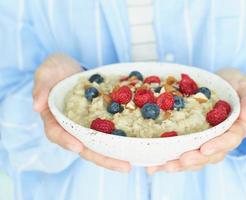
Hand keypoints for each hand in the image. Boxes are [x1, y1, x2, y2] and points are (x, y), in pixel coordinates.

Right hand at [32, 54, 130, 171]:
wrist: (72, 68)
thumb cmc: (55, 70)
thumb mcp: (46, 72)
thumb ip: (41, 87)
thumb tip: (36, 105)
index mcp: (53, 118)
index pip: (56, 133)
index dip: (65, 141)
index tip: (78, 147)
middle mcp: (70, 127)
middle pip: (84, 147)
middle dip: (102, 158)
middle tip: (123, 167)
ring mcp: (86, 126)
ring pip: (98, 145)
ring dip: (113, 156)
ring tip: (130, 164)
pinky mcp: (99, 121)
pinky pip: (109, 133)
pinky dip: (119, 141)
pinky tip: (133, 146)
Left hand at [147, 68, 245, 172]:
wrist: (221, 84)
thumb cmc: (235, 85)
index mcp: (236, 129)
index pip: (230, 140)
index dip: (218, 145)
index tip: (204, 148)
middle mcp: (222, 140)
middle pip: (210, 155)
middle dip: (195, 159)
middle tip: (179, 161)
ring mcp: (207, 142)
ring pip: (196, 159)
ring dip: (180, 165)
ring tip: (163, 166)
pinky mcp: (193, 141)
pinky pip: (183, 153)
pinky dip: (169, 160)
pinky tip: (154, 166)